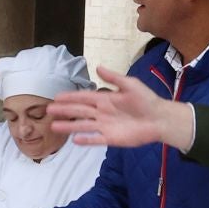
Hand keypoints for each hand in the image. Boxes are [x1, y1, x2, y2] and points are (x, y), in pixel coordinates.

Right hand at [49, 67, 194, 149]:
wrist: (160, 118)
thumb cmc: (147, 100)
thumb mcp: (131, 84)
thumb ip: (114, 78)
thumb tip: (97, 67)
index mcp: (105, 99)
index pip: (84, 98)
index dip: (70, 97)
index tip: (56, 97)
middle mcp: (102, 112)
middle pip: (79, 112)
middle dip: (64, 110)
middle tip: (48, 110)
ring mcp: (105, 126)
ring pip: (83, 126)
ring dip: (69, 126)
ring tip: (54, 127)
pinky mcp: (111, 138)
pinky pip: (95, 139)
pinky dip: (86, 140)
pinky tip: (74, 140)